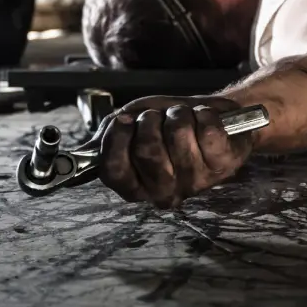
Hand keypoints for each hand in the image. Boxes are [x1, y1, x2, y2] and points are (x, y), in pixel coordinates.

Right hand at [98, 95, 253, 207]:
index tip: (125, 121)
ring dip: (178, 115)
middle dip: (150, 122)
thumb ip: (107, 139)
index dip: (116, 141)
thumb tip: (82, 152)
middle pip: (147, 151)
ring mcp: (196, 181)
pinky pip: (207, 130)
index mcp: (138, 186)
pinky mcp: (223, 166)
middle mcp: (165, 191)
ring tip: (183, 118)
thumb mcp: (131, 128)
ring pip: (177, 135)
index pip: (114, 171)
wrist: (211, 116)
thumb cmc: (167, 124)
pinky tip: (203, 120)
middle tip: (158, 119)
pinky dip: (204, 114)